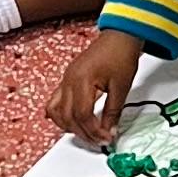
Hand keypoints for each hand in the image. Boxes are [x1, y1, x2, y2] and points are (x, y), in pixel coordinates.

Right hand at [50, 28, 144, 144]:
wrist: (118, 36)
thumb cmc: (120, 54)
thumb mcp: (121, 87)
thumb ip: (113, 112)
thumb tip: (109, 131)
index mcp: (82, 80)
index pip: (82, 115)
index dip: (94, 131)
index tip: (106, 138)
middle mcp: (69, 80)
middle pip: (68, 117)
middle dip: (83, 133)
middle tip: (99, 141)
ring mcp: (65, 80)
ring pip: (56, 112)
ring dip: (70, 127)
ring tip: (87, 134)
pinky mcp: (67, 80)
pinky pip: (55, 102)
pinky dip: (62, 116)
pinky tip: (73, 122)